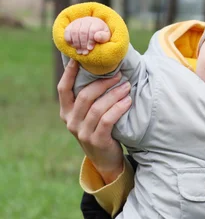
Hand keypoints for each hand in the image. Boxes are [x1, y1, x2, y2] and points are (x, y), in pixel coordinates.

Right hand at [57, 59, 130, 182]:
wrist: (105, 159)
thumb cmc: (100, 129)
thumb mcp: (89, 114)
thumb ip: (91, 98)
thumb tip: (102, 70)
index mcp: (66, 112)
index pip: (63, 89)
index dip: (69, 73)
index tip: (79, 59)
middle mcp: (70, 121)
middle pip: (85, 96)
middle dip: (103, 83)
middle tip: (119, 75)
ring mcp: (82, 132)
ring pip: (98, 108)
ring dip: (114, 94)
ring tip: (127, 87)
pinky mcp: (96, 140)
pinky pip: (107, 120)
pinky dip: (118, 108)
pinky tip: (128, 102)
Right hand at [64, 16, 110, 54]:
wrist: (94, 29)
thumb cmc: (101, 35)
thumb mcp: (106, 36)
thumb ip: (103, 37)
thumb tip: (97, 37)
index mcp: (96, 22)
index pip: (92, 30)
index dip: (90, 40)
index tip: (90, 49)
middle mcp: (86, 20)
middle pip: (82, 32)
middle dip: (83, 44)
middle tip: (84, 53)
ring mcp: (77, 22)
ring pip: (74, 32)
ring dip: (76, 43)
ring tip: (79, 52)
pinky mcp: (70, 25)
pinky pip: (67, 32)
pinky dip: (69, 40)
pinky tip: (73, 46)